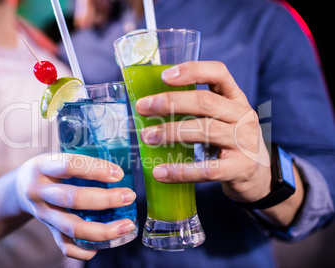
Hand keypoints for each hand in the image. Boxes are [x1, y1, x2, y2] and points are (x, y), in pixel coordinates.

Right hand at [15, 153, 136, 259]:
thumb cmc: (49, 169)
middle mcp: (40, 192)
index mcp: (43, 167)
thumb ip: (80, 161)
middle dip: (105, 200)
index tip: (118, 173)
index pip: (69, 166)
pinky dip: (87, 249)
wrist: (20, 188)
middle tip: (129, 196)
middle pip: (73, 199)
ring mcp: (44, 215)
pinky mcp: (48, 231)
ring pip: (73, 227)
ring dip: (103, 230)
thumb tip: (119, 164)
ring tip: (127, 225)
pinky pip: (67, 246)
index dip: (95, 169)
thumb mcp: (56, 157)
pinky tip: (104, 243)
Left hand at [136, 61, 271, 202]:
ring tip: (147, 137)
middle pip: (205, 102)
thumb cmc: (231, 142)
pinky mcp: (241, 169)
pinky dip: (181, 171)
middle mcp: (243, 116)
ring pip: (205, 131)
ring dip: (171, 132)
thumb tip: (151, 105)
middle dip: (170, 102)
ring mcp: (245, 142)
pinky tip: (160, 172)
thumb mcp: (223, 118)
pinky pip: (207, 170)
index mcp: (236, 98)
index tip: (164, 76)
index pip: (219, 73)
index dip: (192, 70)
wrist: (259, 176)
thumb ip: (198, 109)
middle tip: (143, 107)